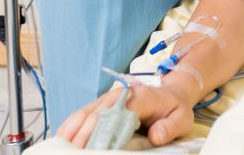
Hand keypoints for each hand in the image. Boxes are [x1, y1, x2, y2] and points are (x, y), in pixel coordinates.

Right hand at [57, 82, 194, 148]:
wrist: (171, 95)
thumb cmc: (174, 110)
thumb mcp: (182, 119)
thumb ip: (170, 128)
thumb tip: (155, 136)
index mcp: (139, 98)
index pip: (116, 115)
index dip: (103, 133)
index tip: (93, 149)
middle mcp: (120, 96)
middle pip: (95, 115)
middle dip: (82, 136)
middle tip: (73, 153)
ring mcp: (108, 99)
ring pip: (84, 114)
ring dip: (72, 131)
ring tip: (61, 147)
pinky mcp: (101, 105)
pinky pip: (82, 115)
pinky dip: (71, 127)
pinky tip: (63, 139)